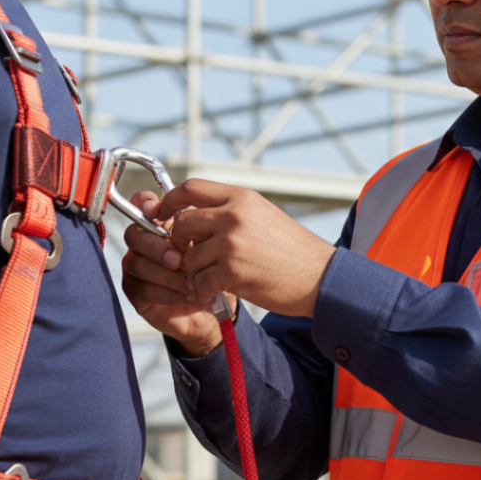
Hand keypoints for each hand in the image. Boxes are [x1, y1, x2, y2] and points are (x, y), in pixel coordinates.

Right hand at [120, 191, 228, 357]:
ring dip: (166, 275)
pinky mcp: (136, 293)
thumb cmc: (213, 269)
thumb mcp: (212, 244)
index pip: (141, 205)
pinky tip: (188, 295)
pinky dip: (168, 293)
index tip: (157, 210)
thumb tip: (198, 218)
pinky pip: (143, 289)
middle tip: (179, 260)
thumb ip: (200, 228)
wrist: (215, 305)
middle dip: (156, 247)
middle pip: (134, 235)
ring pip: (137, 264)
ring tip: (192, 283)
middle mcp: (144, 243)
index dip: (143, 204)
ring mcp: (137, 267)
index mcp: (161, 224)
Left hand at [127, 179, 335, 316]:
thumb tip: (190, 216)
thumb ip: (229, 211)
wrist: (320, 277)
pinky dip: (202, 290)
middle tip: (189, 256)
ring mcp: (231, 242)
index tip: (160, 213)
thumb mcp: (262, 216)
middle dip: (179, 243)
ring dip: (194, 272)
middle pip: (182, 223)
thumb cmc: (292, 250)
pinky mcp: (231, 271)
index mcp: (242, 197)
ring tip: (212, 278)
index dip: (169, 200)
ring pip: (188, 257)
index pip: (191, 188)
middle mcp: (234, 215)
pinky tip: (215, 292)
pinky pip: (197, 281)